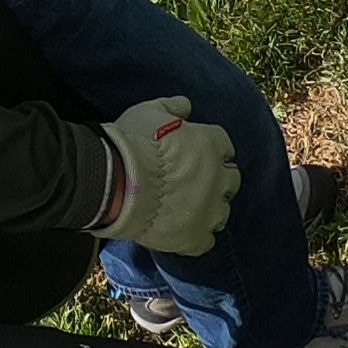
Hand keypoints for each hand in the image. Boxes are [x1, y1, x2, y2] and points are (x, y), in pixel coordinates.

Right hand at [98, 97, 241, 254]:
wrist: (116, 182)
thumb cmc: (132, 142)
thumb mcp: (148, 112)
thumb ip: (171, 106)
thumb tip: (186, 106)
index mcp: (211, 144)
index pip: (225, 147)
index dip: (210, 151)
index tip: (197, 154)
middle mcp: (219, 178)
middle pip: (231, 180)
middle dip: (216, 180)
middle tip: (193, 181)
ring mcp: (209, 210)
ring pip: (222, 212)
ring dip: (209, 209)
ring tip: (187, 209)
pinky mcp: (195, 238)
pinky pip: (206, 241)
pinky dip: (197, 237)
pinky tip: (182, 231)